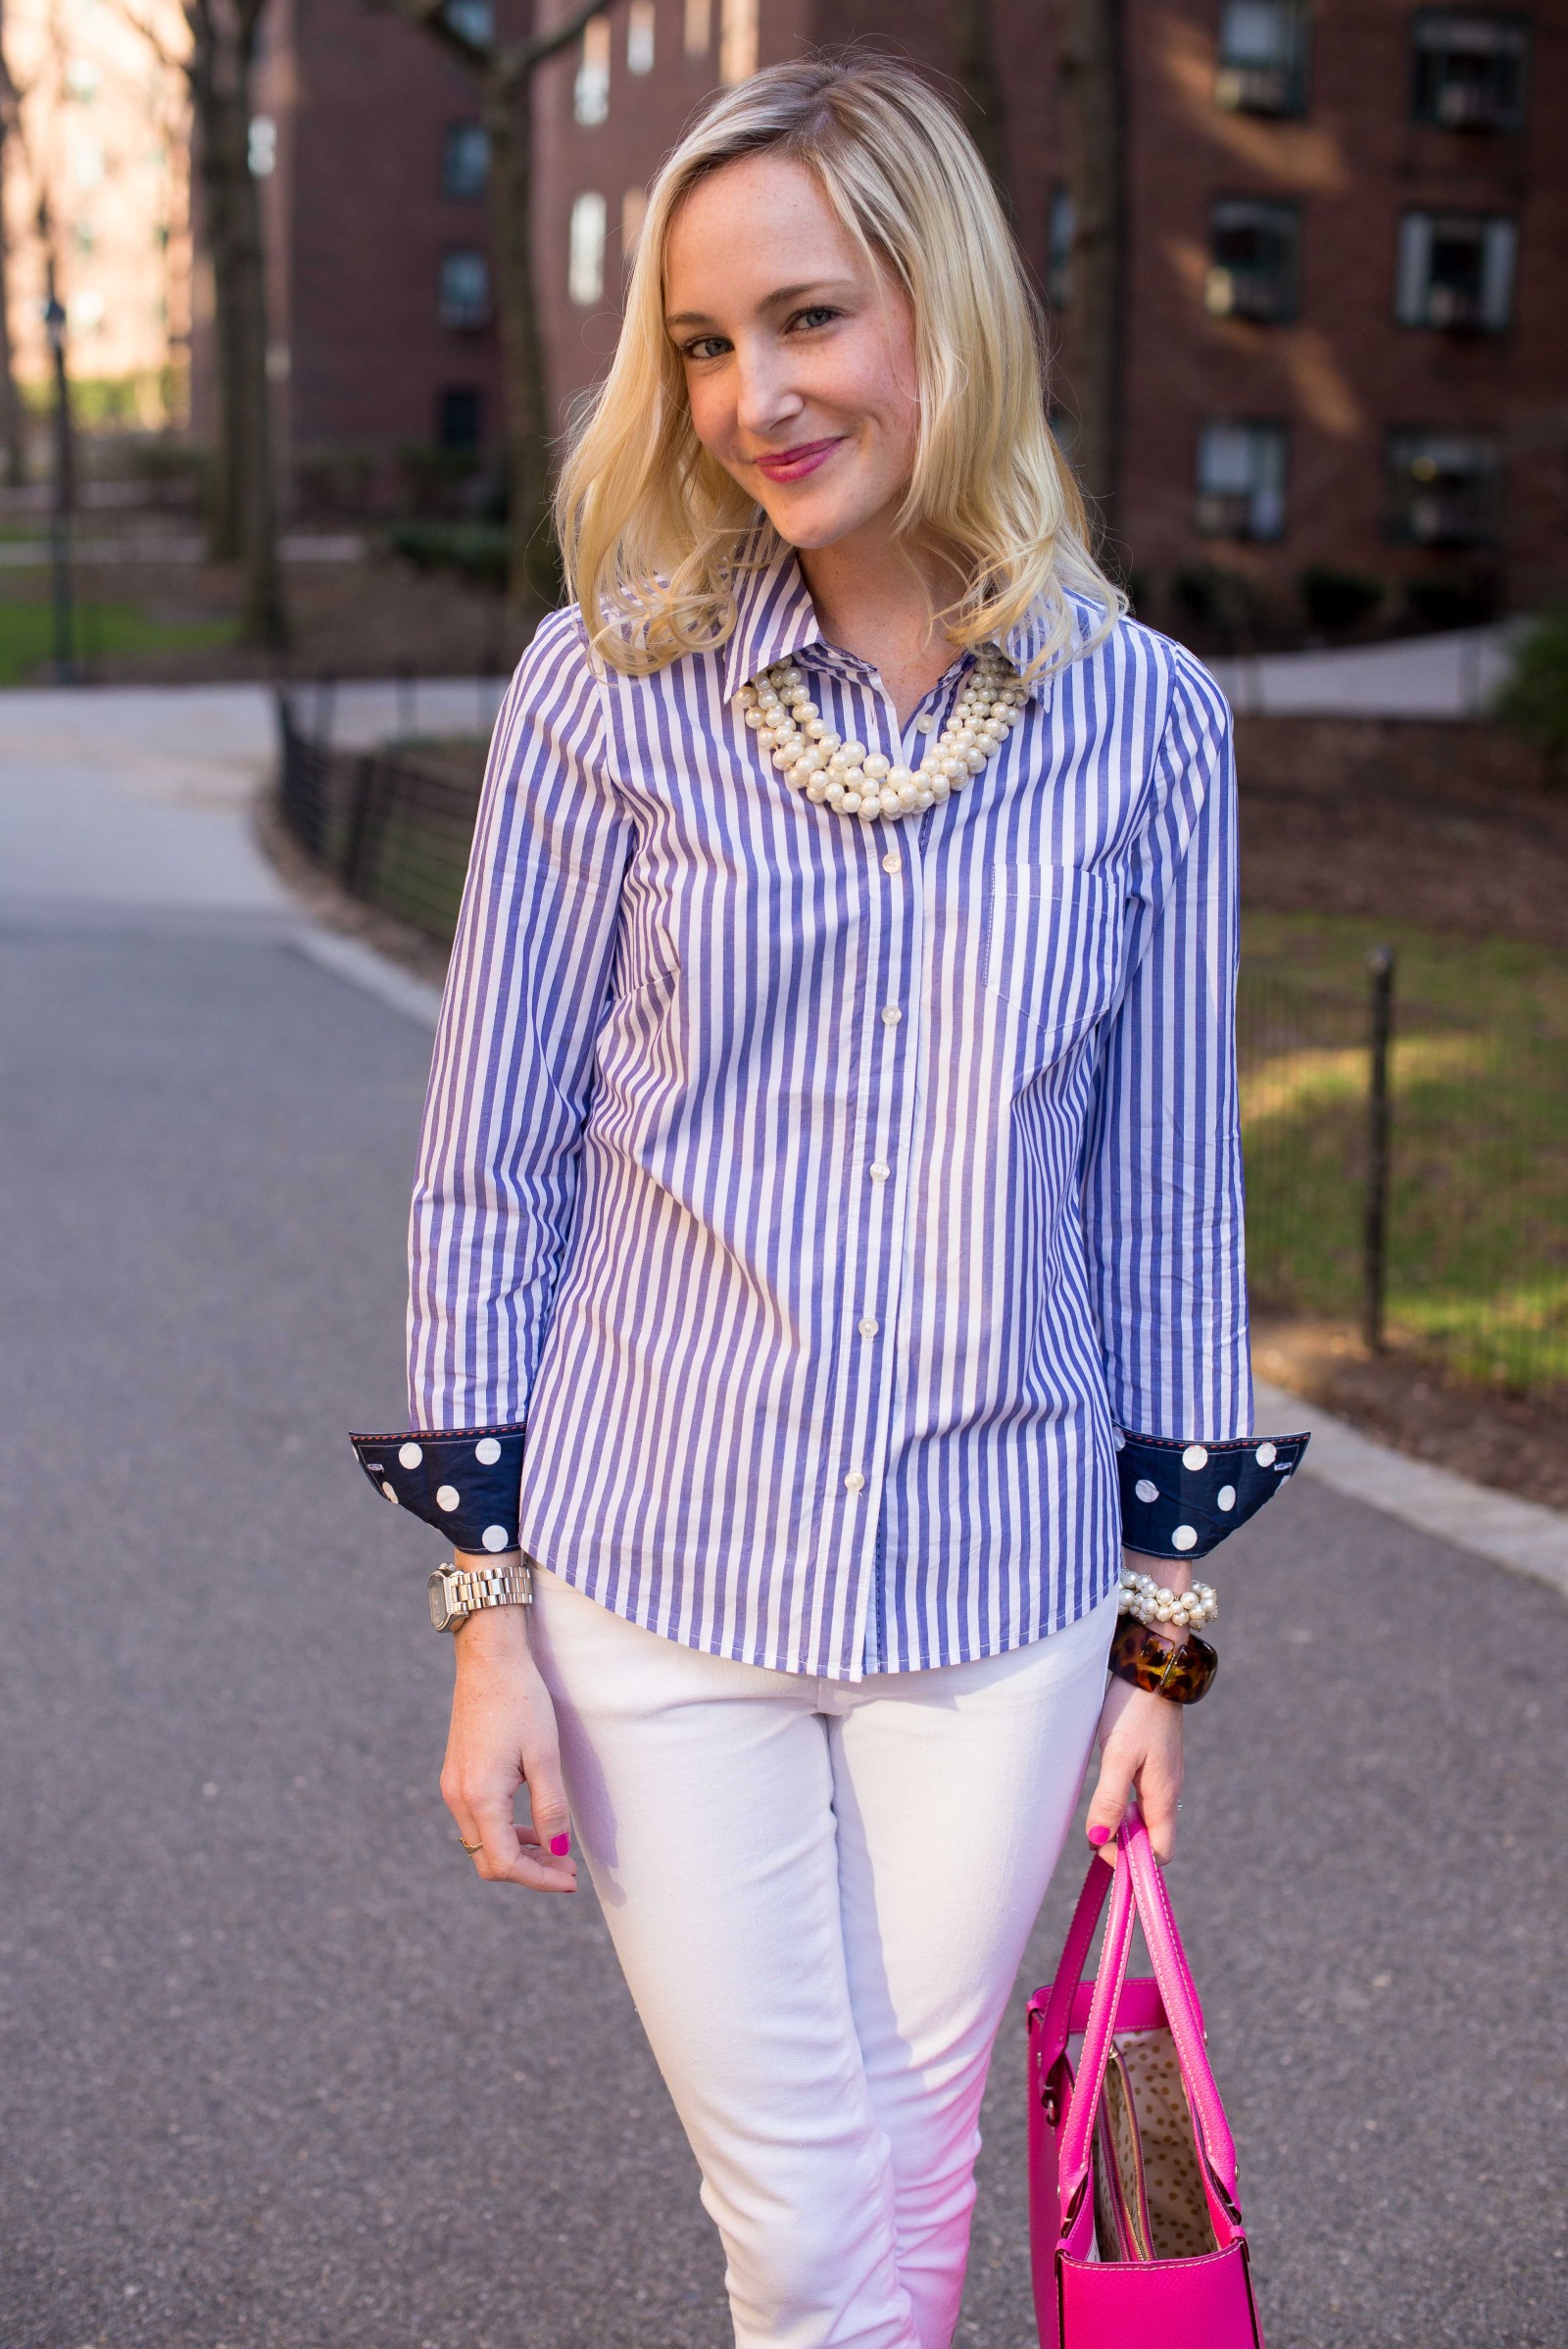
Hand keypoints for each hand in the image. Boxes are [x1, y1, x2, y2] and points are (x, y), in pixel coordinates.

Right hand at [440, 1596, 577, 1892]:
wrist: (489, 1659)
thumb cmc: (521, 1700)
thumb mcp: (544, 1755)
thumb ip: (550, 1808)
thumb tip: (556, 1851)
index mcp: (480, 1796)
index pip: (505, 1862)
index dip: (538, 1879)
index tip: (570, 1880)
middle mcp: (458, 1797)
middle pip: (488, 1860)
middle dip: (528, 1872)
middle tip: (566, 1869)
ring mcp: (453, 1786)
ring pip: (482, 1842)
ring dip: (518, 1853)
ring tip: (555, 1850)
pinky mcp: (457, 1775)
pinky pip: (477, 1821)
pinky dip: (504, 1831)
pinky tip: (531, 1825)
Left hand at [1085, 1673, 1183, 1866]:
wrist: (1153, 1668)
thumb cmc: (1134, 1711)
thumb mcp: (1116, 1756)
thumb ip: (1108, 1799)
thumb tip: (1098, 1840)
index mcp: (1163, 1796)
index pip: (1160, 1853)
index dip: (1133, 1861)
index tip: (1102, 1848)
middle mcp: (1169, 1791)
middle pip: (1153, 1838)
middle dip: (1125, 1845)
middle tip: (1093, 1833)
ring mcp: (1164, 1776)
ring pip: (1147, 1818)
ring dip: (1123, 1825)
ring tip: (1096, 1815)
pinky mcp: (1156, 1762)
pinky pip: (1143, 1798)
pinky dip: (1126, 1806)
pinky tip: (1106, 1792)